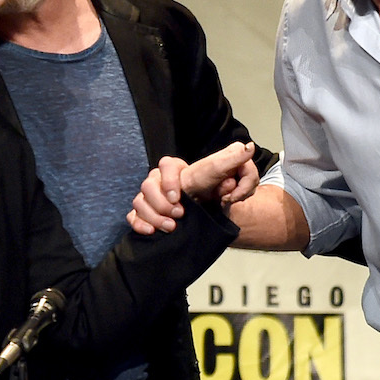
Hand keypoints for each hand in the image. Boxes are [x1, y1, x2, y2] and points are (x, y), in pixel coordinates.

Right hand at [128, 142, 255, 234]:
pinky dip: (139, 224)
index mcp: (178, 170)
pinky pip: (132, 216)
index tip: (178, 197)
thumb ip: (236, 161)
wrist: (210, 213)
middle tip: (179, 215)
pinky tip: (151, 231)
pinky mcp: (144, 214)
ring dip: (154, 216)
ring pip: (139, 202)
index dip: (169, 180)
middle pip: (147, 185)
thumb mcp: (228, 176)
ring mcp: (150, 198)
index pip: (167, 165)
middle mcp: (160, 181)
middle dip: (161, 203)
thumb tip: (247, 147)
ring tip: (171, 227)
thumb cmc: (215, 190)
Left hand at [183, 141, 257, 203]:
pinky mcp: (235, 184)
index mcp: (237, 152)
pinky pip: (242, 195)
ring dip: (233, 197)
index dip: (243, 187)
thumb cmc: (197, 178)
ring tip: (220, 196)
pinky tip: (222, 198)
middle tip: (223, 196)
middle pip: (252, 183)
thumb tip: (251, 146)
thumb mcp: (216, 166)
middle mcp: (239, 161)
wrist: (188, 191)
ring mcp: (237, 173)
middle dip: (237, 194)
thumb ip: (236, 156)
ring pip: (248, 191)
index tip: (231, 194)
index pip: (252, 174)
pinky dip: (232, 199)